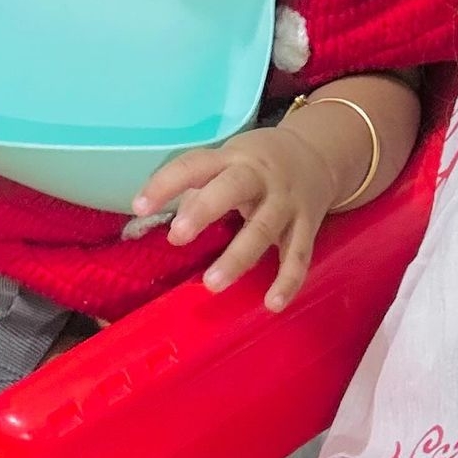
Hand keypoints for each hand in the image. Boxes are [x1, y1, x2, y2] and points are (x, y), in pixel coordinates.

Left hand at [131, 126, 338, 311]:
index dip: (165, 183)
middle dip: (204, 211)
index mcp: (232, 157)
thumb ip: (200, 188)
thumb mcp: (229, 161)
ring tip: (212, 283)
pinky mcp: (307, 224)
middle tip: (177, 236)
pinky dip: (288, 279)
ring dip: (238, 256)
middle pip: (232, 188)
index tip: (138, 206)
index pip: (194, 164)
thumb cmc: (258, 163)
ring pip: (264, 228)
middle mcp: (260, 176)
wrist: (319, 154)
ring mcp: (286, 201)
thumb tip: (163, 223)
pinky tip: (272, 304)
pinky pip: (298, 254)